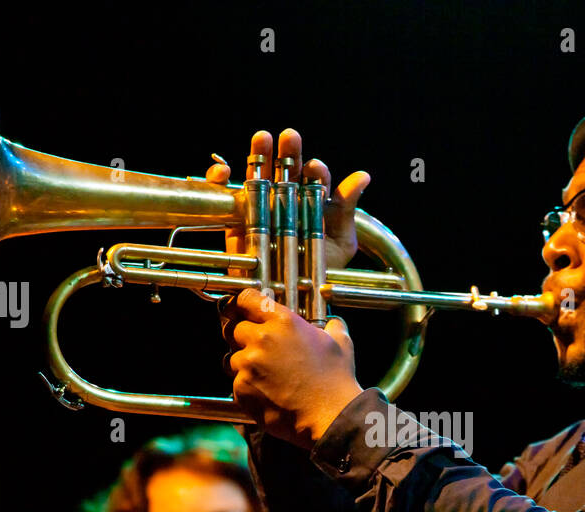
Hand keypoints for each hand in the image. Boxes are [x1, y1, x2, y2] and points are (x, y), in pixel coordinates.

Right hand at [204, 129, 370, 270]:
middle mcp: (288, 200)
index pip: (315, 178)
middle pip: (287, 169)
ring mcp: (262, 206)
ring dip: (258, 154)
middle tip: (291, 137)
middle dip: (289, 153)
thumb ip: (347, 208)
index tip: (316, 169)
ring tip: (262, 139)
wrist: (289, 300)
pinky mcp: (238, 218)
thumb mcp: (341, 242)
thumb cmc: (317, 272)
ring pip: (258, 174)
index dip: (315, 172)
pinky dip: (220, 179)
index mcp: (314, 202)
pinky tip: (225, 170)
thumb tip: (364, 176)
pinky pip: (225, 194)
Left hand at [220, 288, 363, 449]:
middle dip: (243, 338)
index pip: (246, 299)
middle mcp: (262, 339)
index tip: (239, 311)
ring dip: (245, 365)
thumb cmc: (336, 380)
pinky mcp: (241, 388)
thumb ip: (332, 327)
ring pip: (233, 358)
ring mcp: (248, 364)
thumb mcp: (340, 343)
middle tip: (260, 351)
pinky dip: (248, 388)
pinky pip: (236, 383)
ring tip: (267, 377)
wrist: (330, 416)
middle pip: (234, 329)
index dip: (240, 305)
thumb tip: (334, 323)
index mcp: (283, 321)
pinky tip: (268, 393)